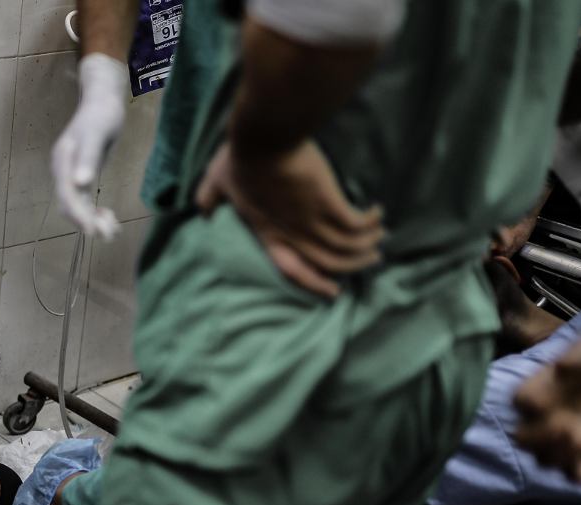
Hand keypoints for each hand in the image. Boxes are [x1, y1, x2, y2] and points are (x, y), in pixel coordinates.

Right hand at [51, 54, 128, 238]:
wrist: (102, 99)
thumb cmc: (102, 113)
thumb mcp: (97, 133)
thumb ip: (88, 158)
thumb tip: (80, 185)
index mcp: (63, 160)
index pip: (67, 195)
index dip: (79, 215)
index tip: (94, 232)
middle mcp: (63, 170)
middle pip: (70, 204)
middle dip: (87, 222)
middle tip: (109, 235)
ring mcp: (70, 173)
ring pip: (77, 205)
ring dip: (93, 220)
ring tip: (113, 231)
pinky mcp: (81, 175)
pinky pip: (84, 200)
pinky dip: (95, 212)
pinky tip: (110, 217)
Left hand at [195, 140, 384, 297]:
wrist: (263, 139)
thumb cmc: (240, 157)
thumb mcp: (218, 181)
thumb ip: (209, 198)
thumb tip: (201, 212)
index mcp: (267, 232)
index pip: (291, 268)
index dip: (313, 282)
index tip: (332, 290)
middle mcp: (291, 233)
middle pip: (327, 262)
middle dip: (352, 265)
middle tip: (370, 259)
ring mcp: (310, 220)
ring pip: (345, 247)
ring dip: (365, 245)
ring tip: (378, 237)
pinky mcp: (327, 202)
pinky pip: (354, 224)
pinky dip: (367, 223)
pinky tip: (375, 214)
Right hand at [513, 335, 580, 481]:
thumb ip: (579, 353)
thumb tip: (561, 367)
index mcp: (540, 390)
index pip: (519, 401)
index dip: (529, 404)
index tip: (548, 402)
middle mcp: (544, 419)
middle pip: (522, 437)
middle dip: (537, 436)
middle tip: (564, 427)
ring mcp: (562, 441)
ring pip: (543, 460)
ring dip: (557, 455)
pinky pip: (572, 475)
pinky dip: (578, 473)